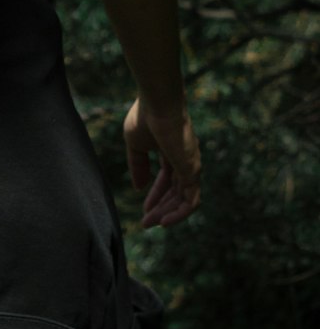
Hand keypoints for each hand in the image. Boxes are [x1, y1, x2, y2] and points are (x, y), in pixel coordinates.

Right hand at [124, 98, 201, 228]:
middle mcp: (185, 160)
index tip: (144, 209)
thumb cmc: (145, 118)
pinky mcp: (193, 171)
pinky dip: (180, 214)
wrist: (159, 104)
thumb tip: (139, 187)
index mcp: (172, 152)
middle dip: (160, 208)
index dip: (155, 195)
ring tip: (151, 223)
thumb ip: (138, 166)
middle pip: (175, 191)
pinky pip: (191, 201)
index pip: (166, 179)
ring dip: (168, 213)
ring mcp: (191, 166)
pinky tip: (165, 221)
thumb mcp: (135, 145)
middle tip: (146, 223)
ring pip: (183, 198)